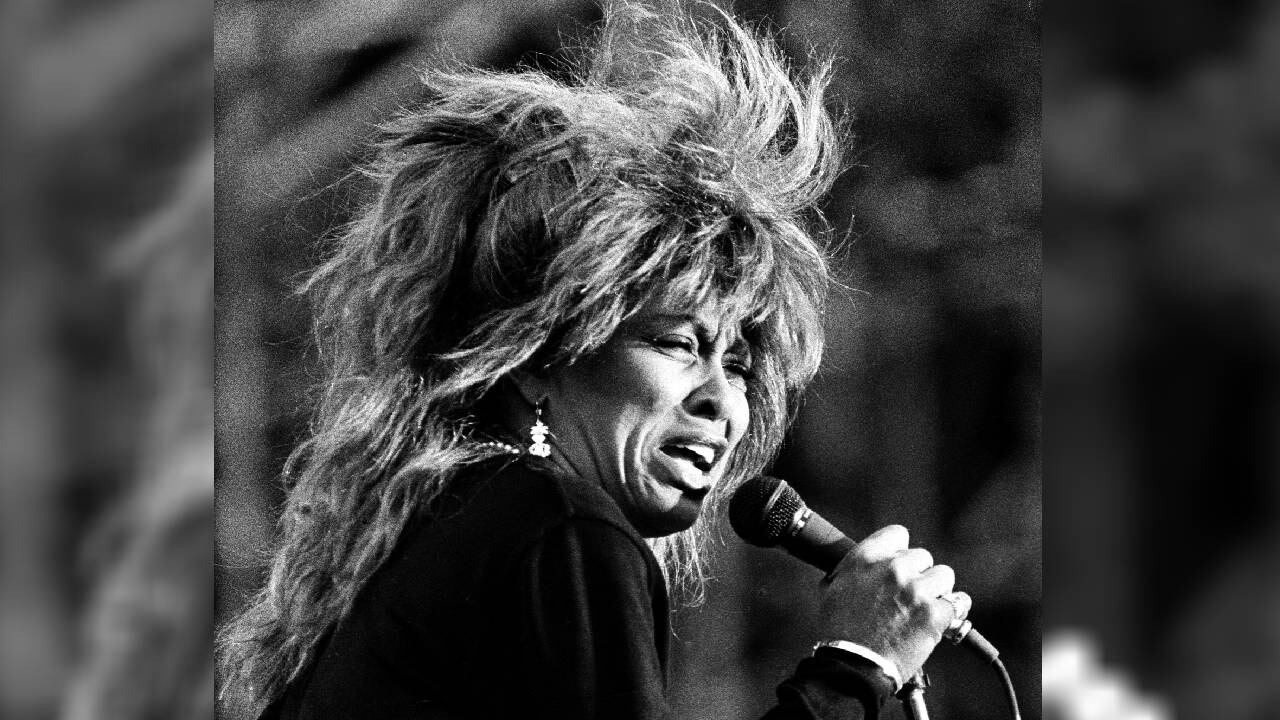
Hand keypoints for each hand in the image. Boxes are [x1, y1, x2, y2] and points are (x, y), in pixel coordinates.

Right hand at [816, 524, 969, 679]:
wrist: (853, 666)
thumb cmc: (840, 631)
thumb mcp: (835, 588)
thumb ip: (857, 569)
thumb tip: (872, 563)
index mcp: (865, 558)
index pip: (898, 534)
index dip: (902, 550)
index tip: (902, 566)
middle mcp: (892, 568)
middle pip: (923, 556)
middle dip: (919, 575)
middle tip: (910, 597)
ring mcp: (915, 590)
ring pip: (944, 576)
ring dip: (938, 591)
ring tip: (926, 609)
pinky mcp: (933, 613)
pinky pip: (958, 603)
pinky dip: (953, 613)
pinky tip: (944, 621)